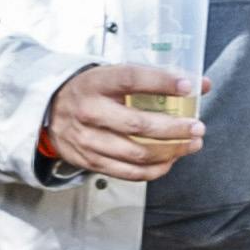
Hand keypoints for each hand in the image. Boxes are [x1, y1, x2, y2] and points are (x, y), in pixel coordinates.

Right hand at [38, 64, 207, 182]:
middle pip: (137, 124)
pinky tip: (170, 161)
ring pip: (136, 153)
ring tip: (191, 144)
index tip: (188, 86)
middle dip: (174, 128)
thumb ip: (152, 79)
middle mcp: (89, 111)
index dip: (161, 82)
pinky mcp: (89, 161)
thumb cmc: (91, 92)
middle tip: (197, 127)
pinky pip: (128, 173)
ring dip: (170, 152)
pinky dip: (154, 170)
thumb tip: (201, 85)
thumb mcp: (111, 76)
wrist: (48, 112)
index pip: (131, 79)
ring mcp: (87, 140)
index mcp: (95, 83)